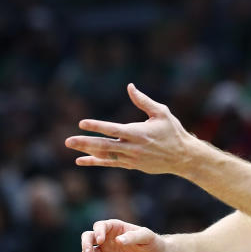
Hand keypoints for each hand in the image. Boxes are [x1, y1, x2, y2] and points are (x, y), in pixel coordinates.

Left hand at [64, 83, 195, 175]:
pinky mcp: (131, 165)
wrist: (183, 157)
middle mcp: (132, 147)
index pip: (113, 129)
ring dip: (87, 151)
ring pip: (105, 155)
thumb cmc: (172, 132)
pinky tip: (81, 160)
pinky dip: (95, 161)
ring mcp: (131, 158)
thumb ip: (143, 101)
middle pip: (104, 145)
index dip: (97, 126)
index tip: (82, 123)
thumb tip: (130, 87)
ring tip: (71, 147)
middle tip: (67, 141)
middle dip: (85, 142)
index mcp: (138, 133)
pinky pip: (110, 163)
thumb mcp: (161, 113)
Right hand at [82, 219, 164, 251]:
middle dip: (85, 245)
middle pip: (89, 238)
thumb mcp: (147, 237)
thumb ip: (133, 237)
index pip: (100, 226)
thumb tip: (118, 240)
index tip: (101, 240)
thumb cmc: (153, 243)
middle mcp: (108, 239)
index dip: (98, 232)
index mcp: (116, 228)